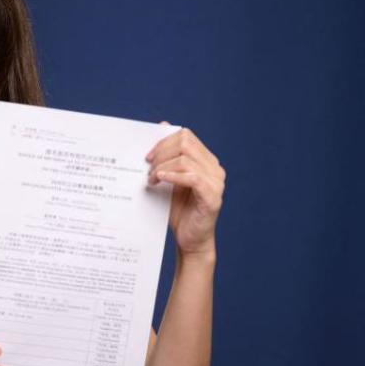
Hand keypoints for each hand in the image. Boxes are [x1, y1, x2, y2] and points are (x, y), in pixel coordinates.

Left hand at [146, 124, 225, 256]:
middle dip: (162, 152)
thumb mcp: (170, 179)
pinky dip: (173, 176)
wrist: (190, 241)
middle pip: (186, 143)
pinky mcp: (212, 198)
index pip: (186, 136)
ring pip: (186, 159)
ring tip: (151, 179)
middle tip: (148, 167)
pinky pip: (192, 178)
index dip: (164, 141)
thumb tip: (162, 124)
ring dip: (163, 166)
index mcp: (207, 161)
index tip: (148, 156)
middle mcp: (215, 168)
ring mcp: (216, 183)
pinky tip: (160, 179)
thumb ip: (168, 155)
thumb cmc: (180, 211)